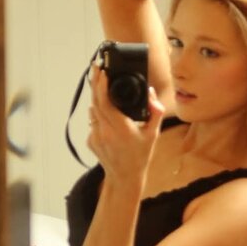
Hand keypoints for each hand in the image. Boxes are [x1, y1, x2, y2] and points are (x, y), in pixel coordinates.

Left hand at [87, 68, 165, 184]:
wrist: (125, 177)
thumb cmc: (141, 156)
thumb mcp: (153, 134)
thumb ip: (155, 113)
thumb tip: (151, 94)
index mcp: (121, 129)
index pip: (105, 103)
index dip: (102, 86)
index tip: (103, 72)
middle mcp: (106, 132)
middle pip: (95, 102)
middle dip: (96, 83)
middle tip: (97, 67)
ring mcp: (96, 137)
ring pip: (93, 111)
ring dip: (97, 98)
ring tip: (102, 85)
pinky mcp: (91, 141)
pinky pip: (93, 122)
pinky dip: (99, 114)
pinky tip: (107, 113)